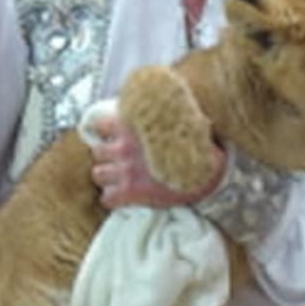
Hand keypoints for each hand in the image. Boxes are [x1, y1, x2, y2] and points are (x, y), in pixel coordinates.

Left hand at [86, 109, 224, 209]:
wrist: (207, 175)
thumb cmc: (196, 148)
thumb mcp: (176, 124)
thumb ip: (161, 119)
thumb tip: (163, 106)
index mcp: (132, 127)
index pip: (99, 125)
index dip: (104, 132)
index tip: (112, 138)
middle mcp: (124, 148)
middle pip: (97, 152)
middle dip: (106, 157)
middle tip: (119, 162)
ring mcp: (125, 171)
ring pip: (97, 174)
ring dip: (107, 177)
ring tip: (119, 180)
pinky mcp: (130, 193)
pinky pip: (107, 198)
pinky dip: (113, 199)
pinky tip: (124, 198)